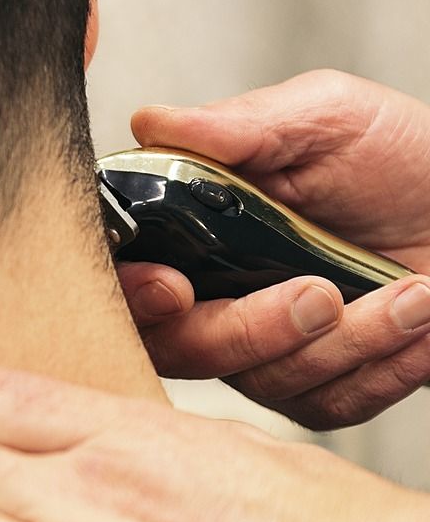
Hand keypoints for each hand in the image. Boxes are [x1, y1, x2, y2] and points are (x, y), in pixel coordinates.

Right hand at [118, 70, 429, 427]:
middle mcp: (213, 290)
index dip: (130, 290)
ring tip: (413, 292)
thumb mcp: (326, 117)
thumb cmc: (406, 155)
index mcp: (192, 224)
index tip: (171, 284)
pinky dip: (379, 367)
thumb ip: (240, 125)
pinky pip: (325, 404)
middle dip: (244, 330)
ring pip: (260, 380)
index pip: (122, 271)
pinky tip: (418, 324)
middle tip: (318, 294)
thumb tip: (151, 123)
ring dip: (345, 342)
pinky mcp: (319, 385)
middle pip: (177, 346)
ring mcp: (263, 345)